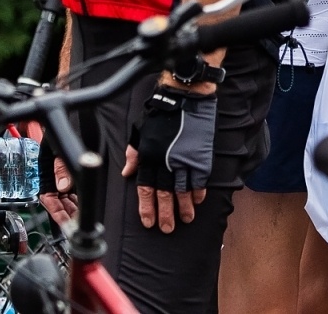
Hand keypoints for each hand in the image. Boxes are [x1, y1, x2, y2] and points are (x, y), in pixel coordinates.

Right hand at [30, 121, 77, 225]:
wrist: (68, 110)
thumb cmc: (61, 124)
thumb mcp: (59, 145)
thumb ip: (62, 167)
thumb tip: (63, 186)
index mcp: (45, 169)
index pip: (48, 197)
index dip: (56, 211)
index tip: (65, 222)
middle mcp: (52, 173)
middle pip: (57, 200)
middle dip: (66, 213)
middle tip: (75, 224)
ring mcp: (61, 172)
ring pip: (65, 197)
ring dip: (72, 207)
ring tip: (80, 218)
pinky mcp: (70, 170)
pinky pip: (71, 189)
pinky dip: (77, 198)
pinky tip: (83, 204)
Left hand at [125, 85, 217, 231]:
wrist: (185, 98)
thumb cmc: (161, 113)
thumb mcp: (141, 131)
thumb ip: (134, 154)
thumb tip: (127, 173)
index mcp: (149, 157)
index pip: (146, 189)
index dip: (147, 207)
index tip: (149, 222)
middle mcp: (165, 162)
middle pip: (164, 195)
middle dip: (165, 214)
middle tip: (167, 228)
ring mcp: (184, 161)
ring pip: (183, 191)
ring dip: (184, 207)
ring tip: (185, 219)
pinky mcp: (200, 157)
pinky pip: (199, 180)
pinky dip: (198, 192)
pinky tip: (197, 200)